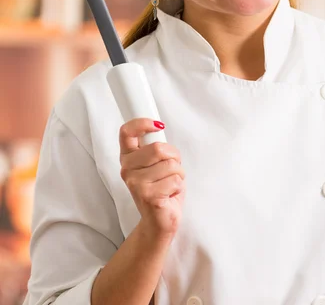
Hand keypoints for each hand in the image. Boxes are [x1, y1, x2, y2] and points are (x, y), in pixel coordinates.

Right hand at [119, 118, 185, 239]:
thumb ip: (154, 146)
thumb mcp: (155, 163)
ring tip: (169, 184)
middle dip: (174, 156)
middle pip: (158, 148)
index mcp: (127, 157)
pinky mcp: (148, 196)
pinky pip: (175, 180)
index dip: (142, 123)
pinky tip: (169, 195)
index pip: (126, 132)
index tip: (158, 125)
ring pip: (171, 164)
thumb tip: (159, 125)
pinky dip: (179, 187)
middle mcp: (127, 169)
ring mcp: (136, 183)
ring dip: (178, 174)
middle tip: (171, 169)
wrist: (159, 221)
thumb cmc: (161, 188)